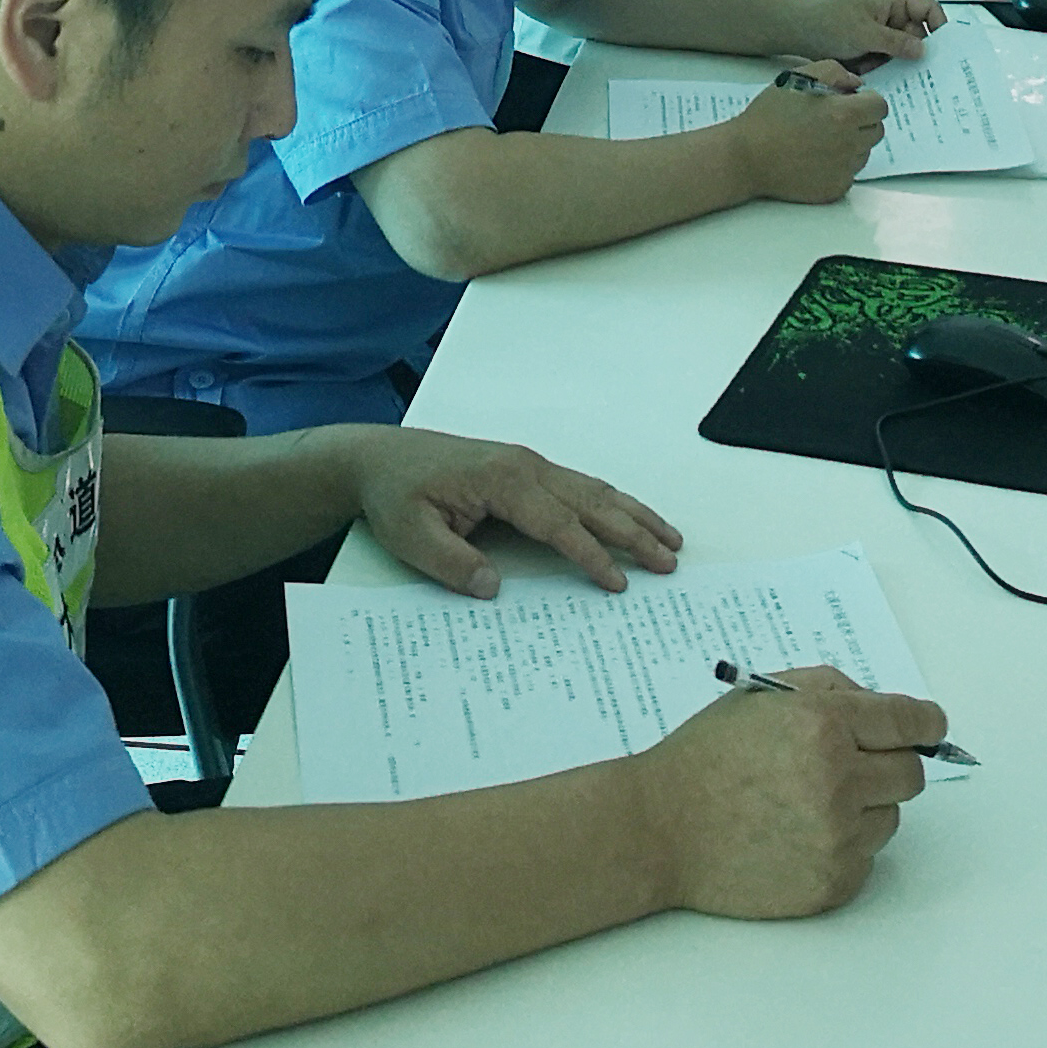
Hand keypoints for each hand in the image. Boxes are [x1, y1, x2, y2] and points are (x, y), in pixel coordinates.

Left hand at [343, 427, 683, 598]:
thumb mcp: (412, 536)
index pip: (560, 523)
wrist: (377, 458)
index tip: (617, 583)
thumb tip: (495, 589)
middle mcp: (525, 466)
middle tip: (670, 561)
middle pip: (592, 501)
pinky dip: (611, 502)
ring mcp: (528, 464)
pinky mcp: (524, 469)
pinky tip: (628, 515)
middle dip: (634, 532)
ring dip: (633, 513)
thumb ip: (453, 564)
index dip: (591, 555)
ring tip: (669, 538)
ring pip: (593, 489)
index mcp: (503, 481)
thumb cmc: (394, 494)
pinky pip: (578, 485)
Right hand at [634, 667, 944, 917]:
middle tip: (851, 765)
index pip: (909, 721)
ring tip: (807, 804)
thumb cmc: (705, 757)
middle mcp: (838, 779)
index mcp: (822, 724)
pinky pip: (867, 859)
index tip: (930, 728)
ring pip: (891, 818)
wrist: (659, 828)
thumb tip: (885, 709)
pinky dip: (844, 846)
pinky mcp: (831, 882)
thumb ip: (829, 689)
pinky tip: (797, 836)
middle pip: (911, 773)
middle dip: (889, 764)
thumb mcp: (761, 695)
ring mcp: (837, 837)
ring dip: (865, 807)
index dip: (926, 724)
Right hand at [727, 71, 886, 203]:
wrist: (746, 157)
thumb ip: (833, 72)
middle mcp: (850, 144)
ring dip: (852, 144)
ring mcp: (844, 170)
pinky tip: (814, 159)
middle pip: (876, 130)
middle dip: (861, 122)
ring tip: (821, 140)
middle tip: (833, 120)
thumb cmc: (768, 116)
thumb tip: (855, 85)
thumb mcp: (796, 78)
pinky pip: (849, 174)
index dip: (865, 101)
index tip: (848, 102)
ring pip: (864, 153)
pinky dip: (838, 166)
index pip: (880, 107)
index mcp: (845, 115)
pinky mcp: (835, 189)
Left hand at [791, 0, 945, 63]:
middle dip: (914, 53)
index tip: (943, 53)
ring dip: (894, 62)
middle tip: (920, 76)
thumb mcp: (865, 34)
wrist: (796, 31)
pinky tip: (874, 76)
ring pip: (902, 49)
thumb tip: (924, 51)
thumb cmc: (830, 24)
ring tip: (885, 74)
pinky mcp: (870, 43)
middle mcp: (891, 11)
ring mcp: (880, 28)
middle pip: (918, 33)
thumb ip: (897, 42)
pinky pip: (887, 57)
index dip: (939, 28)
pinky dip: (882, 66)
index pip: (929, 9)